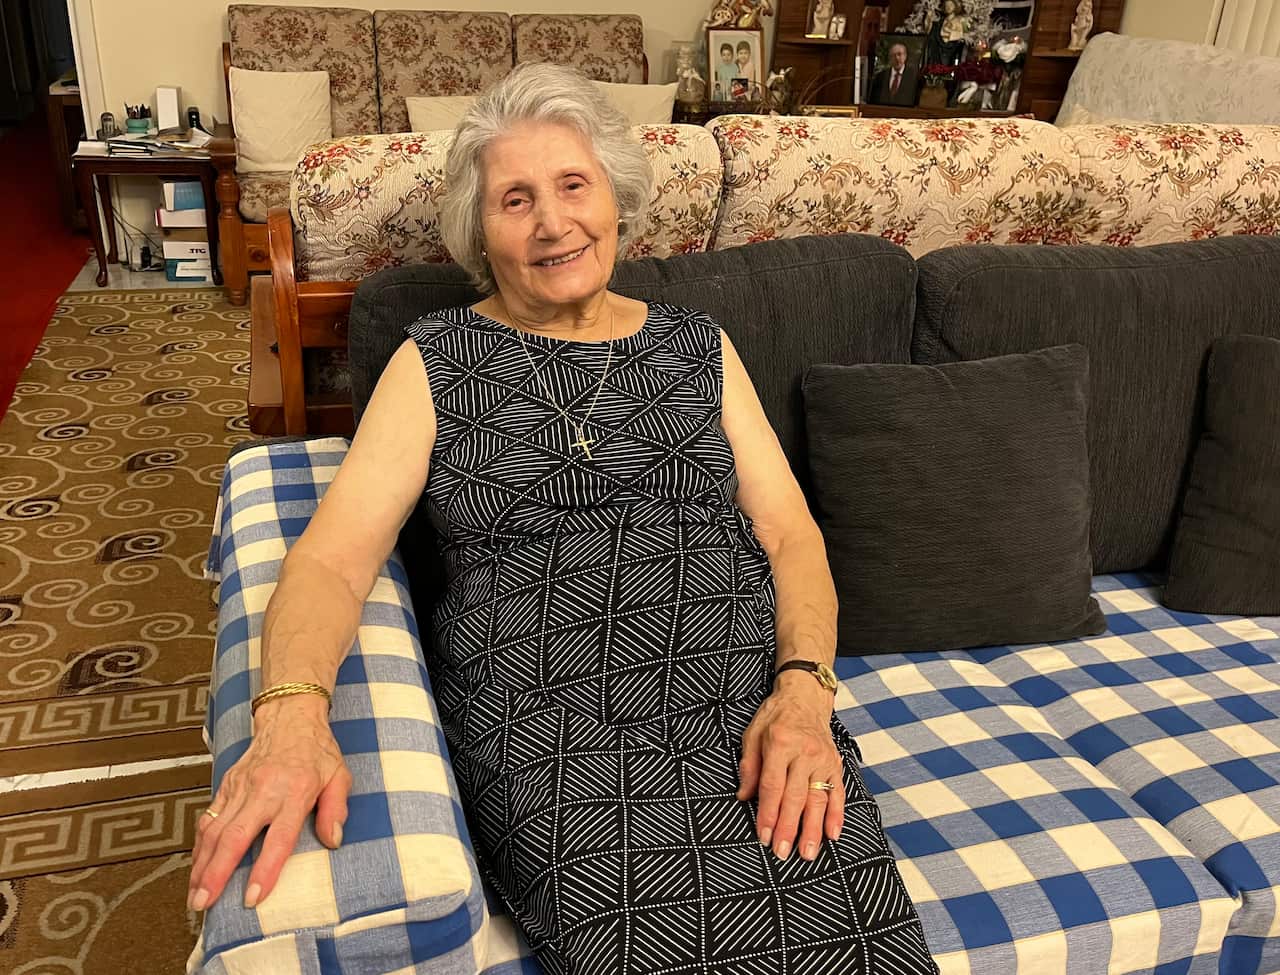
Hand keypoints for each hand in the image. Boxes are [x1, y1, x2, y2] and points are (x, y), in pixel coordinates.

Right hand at [188, 695, 351, 911]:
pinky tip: (196, 866)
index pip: (278, 838)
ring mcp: (241, 786)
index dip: (264, 870)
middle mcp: (263, 790)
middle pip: (234, 838)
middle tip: (203, 904)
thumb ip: (336, 810)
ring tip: (194, 895)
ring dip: (201, 865)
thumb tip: (333, 841)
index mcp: (294, 792)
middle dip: (216, 874)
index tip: (252, 898)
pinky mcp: (227, 783)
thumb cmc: (318, 750)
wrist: (290, 715)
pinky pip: (209, 817)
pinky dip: (200, 845)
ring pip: (214, 830)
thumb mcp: (339, 776)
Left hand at [736, 671, 842, 861]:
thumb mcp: (753, 734)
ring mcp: (823, 759)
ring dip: (813, 829)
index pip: (772, 786)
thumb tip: (743, 797)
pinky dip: (836, 815)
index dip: (767, 813)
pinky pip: (838, 793)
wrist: (805, 698)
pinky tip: (832, 835)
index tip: (763, 835)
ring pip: (818, 799)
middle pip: (795, 797)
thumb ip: (749, 767)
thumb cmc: (775, 717)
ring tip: (807, 853)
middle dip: (788, 828)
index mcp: (780, 744)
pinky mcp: (835, 764)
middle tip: (782, 852)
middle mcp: (804, 753)